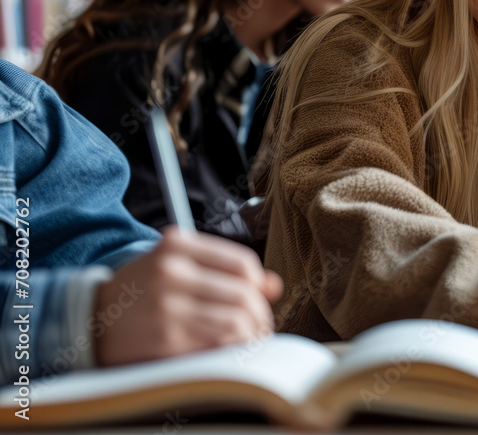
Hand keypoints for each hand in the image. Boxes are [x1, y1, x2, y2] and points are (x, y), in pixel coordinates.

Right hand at [93, 227, 283, 366]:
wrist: (89, 320)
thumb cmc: (142, 290)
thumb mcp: (176, 264)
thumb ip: (224, 269)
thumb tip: (273, 285)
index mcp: (176, 244)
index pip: (242, 263)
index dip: (259, 284)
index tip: (259, 296)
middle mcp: (172, 272)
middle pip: (243, 295)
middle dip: (260, 314)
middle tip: (260, 324)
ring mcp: (168, 307)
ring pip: (236, 321)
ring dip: (251, 334)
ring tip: (249, 338)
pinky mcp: (166, 340)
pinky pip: (219, 344)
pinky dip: (233, 348)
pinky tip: (230, 349)